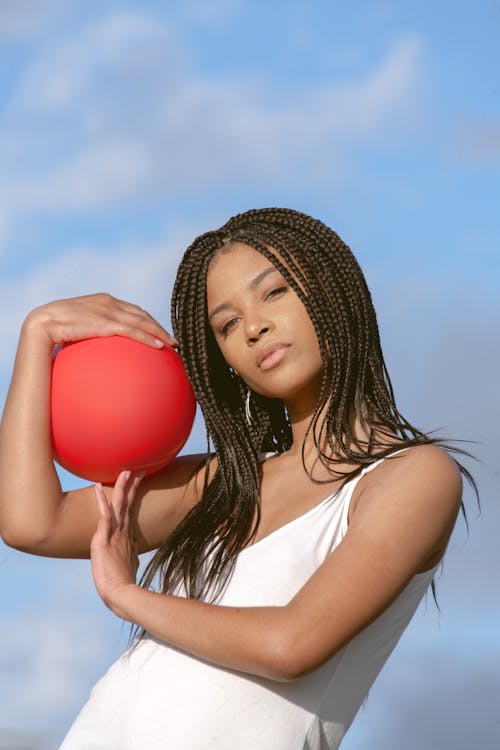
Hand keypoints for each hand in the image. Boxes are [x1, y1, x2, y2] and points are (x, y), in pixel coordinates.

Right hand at [22, 292, 177, 349]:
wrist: (41, 324)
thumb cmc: (54, 330)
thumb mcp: (76, 328)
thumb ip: (90, 333)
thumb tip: (95, 353)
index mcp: (102, 300)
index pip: (131, 309)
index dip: (147, 320)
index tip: (158, 331)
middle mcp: (108, 302)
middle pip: (141, 313)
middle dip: (158, 326)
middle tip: (172, 339)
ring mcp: (107, 311)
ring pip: (141, 321)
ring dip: (159, 332)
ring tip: (173, 344)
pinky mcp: (105, 323)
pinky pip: (132, 331)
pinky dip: (147, 337)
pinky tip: (159, 347)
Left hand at [90, 470, 144, 615]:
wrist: (121, 595)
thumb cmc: (123, 586)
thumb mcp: (129, 566)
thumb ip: (130, 556)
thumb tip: (134, 556)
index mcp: (127, 537)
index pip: (131, 511)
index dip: (134, 496)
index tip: (138, 483)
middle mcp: (124, 532)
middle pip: (129, 503)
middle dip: (133, 486)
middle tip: (139, 470)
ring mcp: (115, 534)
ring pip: (120, 505)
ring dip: (121, 487)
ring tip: (124, 471)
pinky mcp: (104, 539)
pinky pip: (104, 516)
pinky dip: (101, 501)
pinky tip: (96, 487)